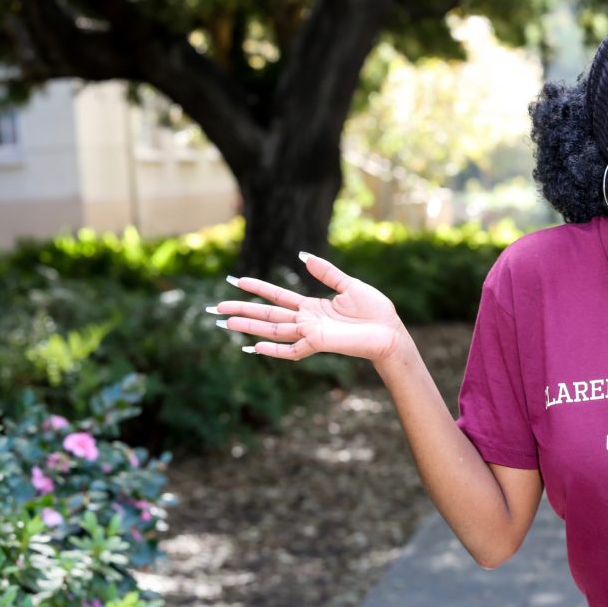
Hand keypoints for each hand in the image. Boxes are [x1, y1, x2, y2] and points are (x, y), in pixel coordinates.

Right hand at [211, 253, 405, 361]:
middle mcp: (307, 321)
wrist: (390, 331)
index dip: (257, 288)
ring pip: (274, 330)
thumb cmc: (375, 311)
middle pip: (268, 315)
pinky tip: (255, 346)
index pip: (278, 297)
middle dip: (243, 311)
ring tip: (226, 322)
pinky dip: (275, 350)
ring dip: (250, 327)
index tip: (236, 280)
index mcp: (312, 307)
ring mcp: (311, 333)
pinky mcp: (320, 343)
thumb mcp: (349, 284)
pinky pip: (293, 349)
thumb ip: (326, 272)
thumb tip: (303, 256)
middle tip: (216, 308)